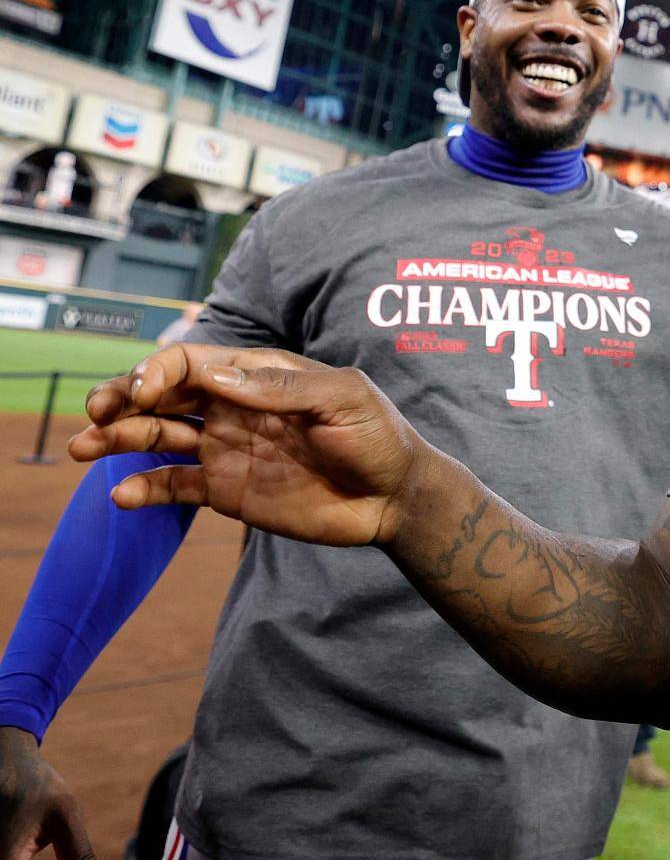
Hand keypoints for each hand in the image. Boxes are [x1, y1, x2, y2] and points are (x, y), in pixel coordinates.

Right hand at [69, 344, 429, 547]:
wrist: (395, 497)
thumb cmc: (378, 437)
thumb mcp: (344, 399)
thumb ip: (284, 387)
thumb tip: (218, 376)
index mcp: (256, 376)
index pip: (191, 363)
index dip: (159, 371)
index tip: (145, 391)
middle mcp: (231, 408)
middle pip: (160, 396)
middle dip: (121, 398)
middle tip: (96, 413)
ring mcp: (225, 448)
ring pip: (155, 437)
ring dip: (116, 438)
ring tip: (83, 448)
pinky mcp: (226, 490)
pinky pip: (174, 486)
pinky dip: (143, 488)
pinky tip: (120, 495)